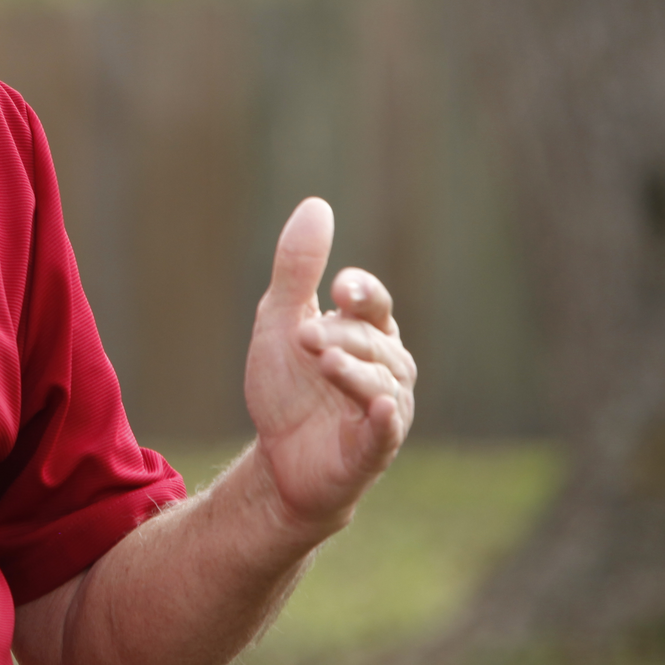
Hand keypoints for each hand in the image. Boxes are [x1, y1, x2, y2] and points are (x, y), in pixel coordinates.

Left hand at [245, 197, 415, 536]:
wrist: (278, 459)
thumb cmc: (287, 386)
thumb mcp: (281, 320)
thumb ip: (298, 268)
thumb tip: (317, 205)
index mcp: (366, 334)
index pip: (373, 304)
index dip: (362, 293)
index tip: (340, 287)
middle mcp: (386, 369)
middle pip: (372, 343)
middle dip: (340, 337)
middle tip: (303, 336)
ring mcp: (384, 410)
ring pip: (379, 383)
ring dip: (353, 372)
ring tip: (324, 362)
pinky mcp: (373, 449)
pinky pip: (386, 431)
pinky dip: (383, 418)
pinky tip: (378, 406)